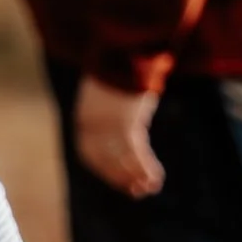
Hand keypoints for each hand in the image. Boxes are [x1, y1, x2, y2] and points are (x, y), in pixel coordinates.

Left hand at [75, 77, 164, 198]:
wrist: (121, 49)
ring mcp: (107, 125)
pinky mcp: (125, 123)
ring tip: (150, 188)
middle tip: (136, 192)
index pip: (89, 154)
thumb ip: (107, 109)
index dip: (104, 170)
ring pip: (121, 160)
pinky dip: (146, 167)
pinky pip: (135, 152)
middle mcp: (92, 125)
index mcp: (84, 117)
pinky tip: (157, 178)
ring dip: (136, 177)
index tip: (117, 181)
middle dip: (119, 179)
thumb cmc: (116, 67)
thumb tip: (118, 123)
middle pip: (104, 160)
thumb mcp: (105, 90)